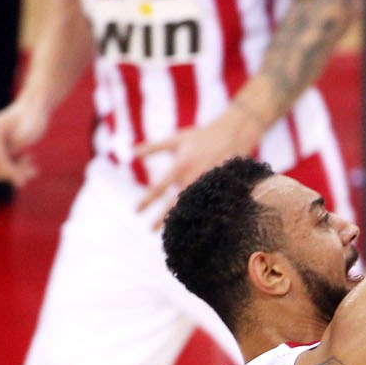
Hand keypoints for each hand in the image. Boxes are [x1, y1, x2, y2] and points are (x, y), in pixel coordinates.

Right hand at [0, 101, 49, 187]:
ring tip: (33, 168)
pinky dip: (16, 167)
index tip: (23, 181)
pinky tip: (29, 160)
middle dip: (13, 173)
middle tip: (32, 172)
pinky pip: (3, 164)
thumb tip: (11, 173)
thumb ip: (17, 151)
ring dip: (16, 171)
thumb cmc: (34, 117)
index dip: (9, 173)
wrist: (35, 106)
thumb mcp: (29, 133)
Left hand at [133, 104, 264, 224]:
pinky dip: (200, 215)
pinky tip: (195, 224)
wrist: (234, 132)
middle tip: (150, 230)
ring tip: (171, 232)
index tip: (136, 211)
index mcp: (180, 165)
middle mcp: (193, 177)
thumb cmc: (202, 136)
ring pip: (191, 207)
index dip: (147, 201)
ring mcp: (208, 184)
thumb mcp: (176, 140)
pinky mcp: (221, 187)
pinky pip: (208, 205)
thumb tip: (131, 152)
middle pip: (174, 204)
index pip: (159, 188)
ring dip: (180, 219)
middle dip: (162, 218)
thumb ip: (153, 148)